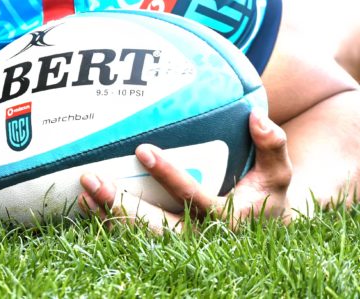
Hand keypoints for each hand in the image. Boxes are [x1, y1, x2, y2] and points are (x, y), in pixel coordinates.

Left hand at [78, 111, 294, 232]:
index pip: (194, 197)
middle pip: (157, 227)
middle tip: (93, 177)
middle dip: (123, 206)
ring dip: (107, 215)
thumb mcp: (278, 172)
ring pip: (138, 236)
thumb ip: (272, 144)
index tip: (143, 149)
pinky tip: (83, 201)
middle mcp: (200, 236)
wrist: (264, 230)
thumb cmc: (266, 192)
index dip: (169, 175)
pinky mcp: (164, 245)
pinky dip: (105, 222)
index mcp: (227, 218)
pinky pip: (130, 237)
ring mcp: (180, 243)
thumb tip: (257, 116)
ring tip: (83, 188)